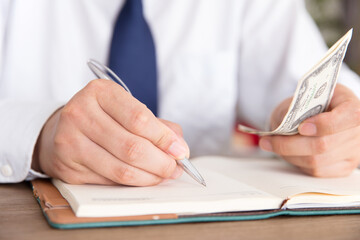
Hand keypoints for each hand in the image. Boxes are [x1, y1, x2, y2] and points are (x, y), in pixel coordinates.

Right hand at [32, 79, 187, 185]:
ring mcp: (69, 141)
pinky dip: (132, 183)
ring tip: (163, 175)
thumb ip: (156, 125)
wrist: (63, 130)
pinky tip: (142, 178)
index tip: (180, 151)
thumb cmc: (104, 118)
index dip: (164, 138)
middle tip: (175, 168)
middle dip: (161, 162)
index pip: (138, 118)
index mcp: (99, 92)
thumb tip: (179, 148)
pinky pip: (109, 181)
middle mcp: (80, 113)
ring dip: (150, 177)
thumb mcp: (127, 109)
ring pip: (121, 169)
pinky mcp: (67, 167)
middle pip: (132, 147)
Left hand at [259, 84, 359, 176]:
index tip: (301, 127)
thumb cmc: (310, 104)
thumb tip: (283, 127)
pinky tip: (287, 153)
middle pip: (324, 144)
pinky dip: (296, 162)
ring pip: (316, 161)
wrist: (314, 114)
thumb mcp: (302, 97)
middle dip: (290, 144)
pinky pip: (316, 171)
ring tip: (272, 145)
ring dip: (289, 155)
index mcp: (352, 106)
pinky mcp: (343, 167)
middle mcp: (358, 131)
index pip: (348, 117)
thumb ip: (295, 109)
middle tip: (269, 140)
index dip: (324, 124)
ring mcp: (353, 152)